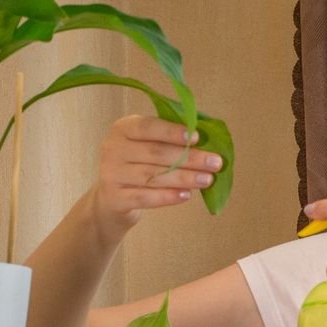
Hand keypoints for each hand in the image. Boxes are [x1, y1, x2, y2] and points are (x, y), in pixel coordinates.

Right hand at [86, 115, 224, 244]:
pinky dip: (167, 197)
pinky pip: (145, 197)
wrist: (111, 199)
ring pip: (152, 176)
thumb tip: (206, 140)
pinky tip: (186, 195)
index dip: (172, 131)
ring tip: (207, 180)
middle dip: (189, 158)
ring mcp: (111, 174)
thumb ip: (169, 140)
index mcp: (123, 128)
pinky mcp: (114, 198)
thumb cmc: (138, 165)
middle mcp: (113, 149)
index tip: (196, 137)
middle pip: (155, 153)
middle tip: (215, 163)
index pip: (148, 127)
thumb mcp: (146, 145)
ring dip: (184, 178)